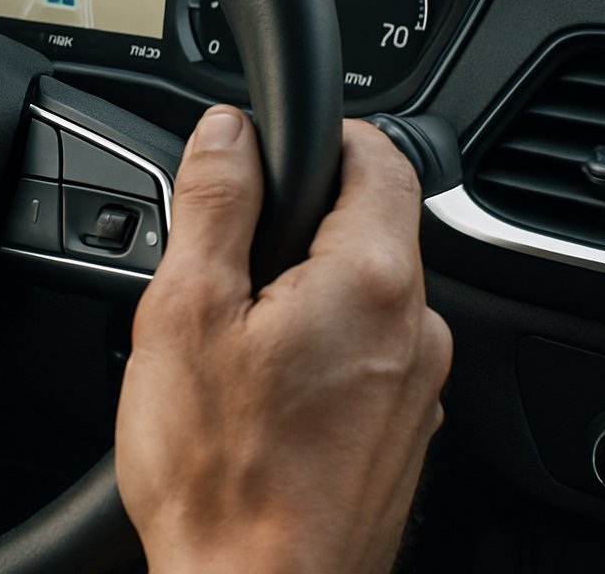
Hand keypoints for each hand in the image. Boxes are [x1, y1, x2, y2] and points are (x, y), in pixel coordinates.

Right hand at [114, 107, 450, 573]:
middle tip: (221, 266)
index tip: (270, 152)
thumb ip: (214, 205)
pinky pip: (367, 357)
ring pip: (363, 297)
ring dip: (304, 293)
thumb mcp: (187, 312)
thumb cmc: (220, 472)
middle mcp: (416, 330)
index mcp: (369, 280)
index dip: (322, 138)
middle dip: (296, 226)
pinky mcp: (401, 434)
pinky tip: (258, 395)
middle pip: (369, 227)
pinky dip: (319, 350)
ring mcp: (416, 388)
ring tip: (228, 343)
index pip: (379, 157)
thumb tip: (227, 133)